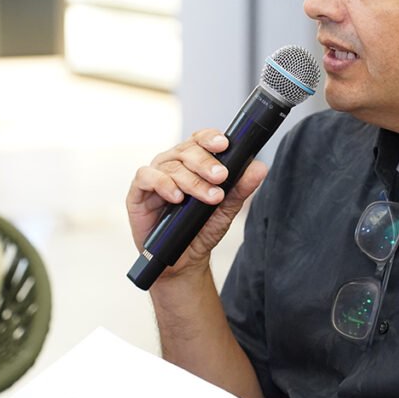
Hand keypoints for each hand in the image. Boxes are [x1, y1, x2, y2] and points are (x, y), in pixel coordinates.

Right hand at [126, 129, 267, 279]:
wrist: (184, 259)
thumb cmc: (202, 229)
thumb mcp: (226, 208)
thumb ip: (241, 187)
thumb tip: (260, 167)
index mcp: (193, 161)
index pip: (200, 140)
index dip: (211, 138)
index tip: (224, 145)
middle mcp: (173, 164)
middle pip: (187, 150)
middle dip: (206, 163)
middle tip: (221, 177)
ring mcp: (155, 176)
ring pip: (171, 165)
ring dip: (191, 180)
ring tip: (208, 197)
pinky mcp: (138, 192)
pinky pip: (146, 177)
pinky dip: (162, 184)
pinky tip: (177, 197)